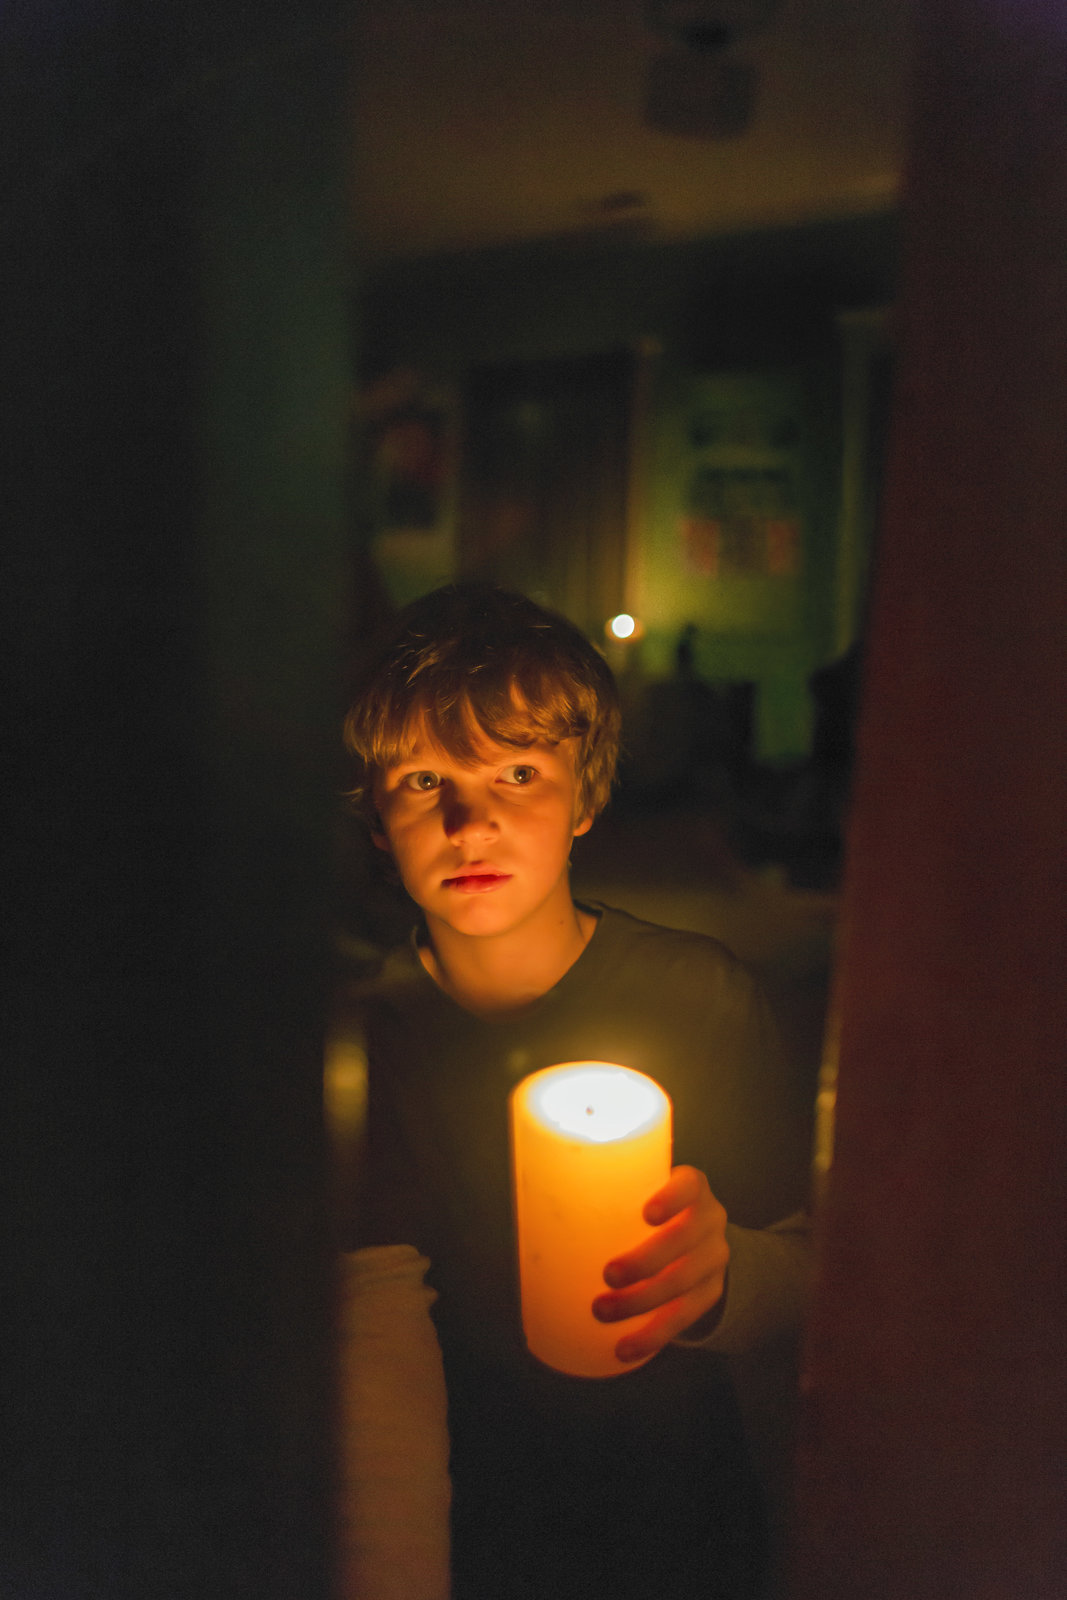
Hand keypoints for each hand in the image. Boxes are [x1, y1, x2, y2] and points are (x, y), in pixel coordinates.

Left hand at [591, 1166, 728, 1363]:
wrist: (697, 1240)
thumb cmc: (647, 1214)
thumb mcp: (640, 1196)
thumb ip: (607, 1201)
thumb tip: (532, 1213)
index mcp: (692, 1188)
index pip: (690, 1185)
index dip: (671, 1198)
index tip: (646, 1214)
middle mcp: (710, 1220)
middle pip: (685, 1240)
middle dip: (646, 1261)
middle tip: (608, 1275)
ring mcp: (715, 1259)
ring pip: (684, 1284)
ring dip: (641, 1304)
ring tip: (602, 1313)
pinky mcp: (711, 1294)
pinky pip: (685, 1318)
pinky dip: (653, 1336)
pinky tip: (626, 1349)